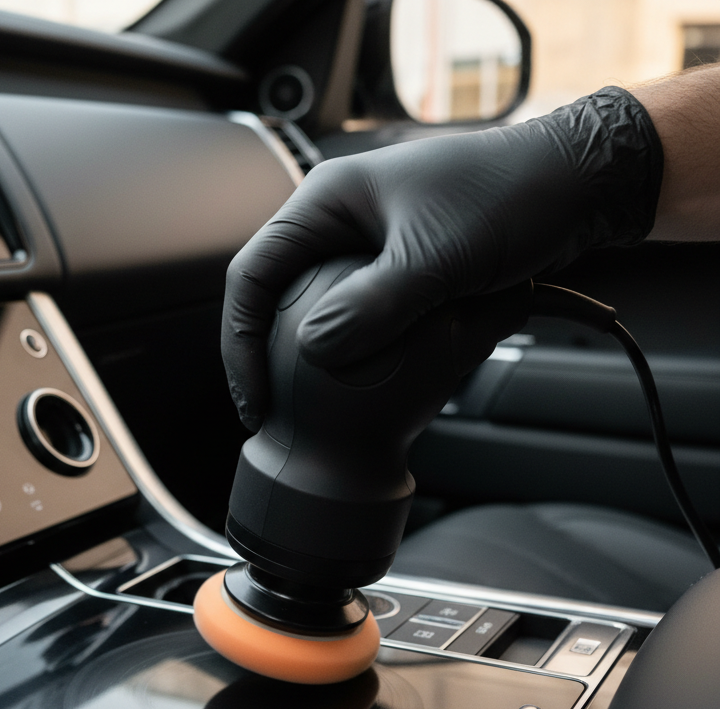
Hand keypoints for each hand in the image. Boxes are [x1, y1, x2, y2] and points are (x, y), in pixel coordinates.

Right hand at [223, 87, 661, 430]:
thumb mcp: (435, 260)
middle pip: (277, 296)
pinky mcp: (397, 268)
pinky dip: (355, 349)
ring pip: (316, 309)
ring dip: (312, 356)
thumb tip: (313, 351)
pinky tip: (361, 379)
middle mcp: (339, 221)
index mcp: (328, 202)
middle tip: (274, 409)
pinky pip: (358, 314)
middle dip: (270, 354)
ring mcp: (367, 246)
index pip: (253, 274)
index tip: (255, 397)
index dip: (241, 341)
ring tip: (309, 404)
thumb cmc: (511, 198)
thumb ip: (372, 307)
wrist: (580, 186)